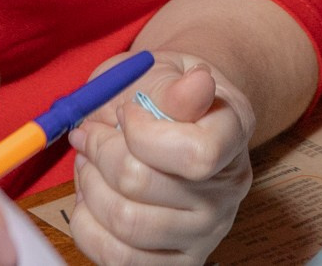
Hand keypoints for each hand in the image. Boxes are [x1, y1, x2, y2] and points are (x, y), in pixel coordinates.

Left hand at [66, 53, 254, 265]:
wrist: (166, 116)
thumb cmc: (161, 94)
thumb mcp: (166, 74)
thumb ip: (177, 87)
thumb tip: (199, 83)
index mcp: (232, 136)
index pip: (195, 154)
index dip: (143, 134)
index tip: (126, 112)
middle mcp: (227, 191)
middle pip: (143, 185)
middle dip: (100, 152)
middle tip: (91, 133)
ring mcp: (204, 232)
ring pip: (126, 223)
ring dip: (89, 187)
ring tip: (88, 163)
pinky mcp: (176, 261)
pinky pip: (119, 259)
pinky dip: (88, 227)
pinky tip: (91, 197)